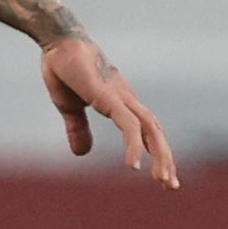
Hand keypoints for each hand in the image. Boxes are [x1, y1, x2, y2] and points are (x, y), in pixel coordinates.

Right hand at [40, 30, 178, 188]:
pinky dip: (135, 145)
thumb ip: (78, 129)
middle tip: (170, 186)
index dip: (157, 152)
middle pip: (156, 132)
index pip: (147, 130)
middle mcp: (127, 100)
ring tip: (162, 181)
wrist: (57, 41)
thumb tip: (82, 154)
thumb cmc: (64, 68)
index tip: (162, 176)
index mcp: (121, 102)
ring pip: (150, 129)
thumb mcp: (69, 107)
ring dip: (160, 156)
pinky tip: (135, 165)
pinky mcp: (109, 96)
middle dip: (165, 159)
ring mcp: (121, 97)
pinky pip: (128, 124)